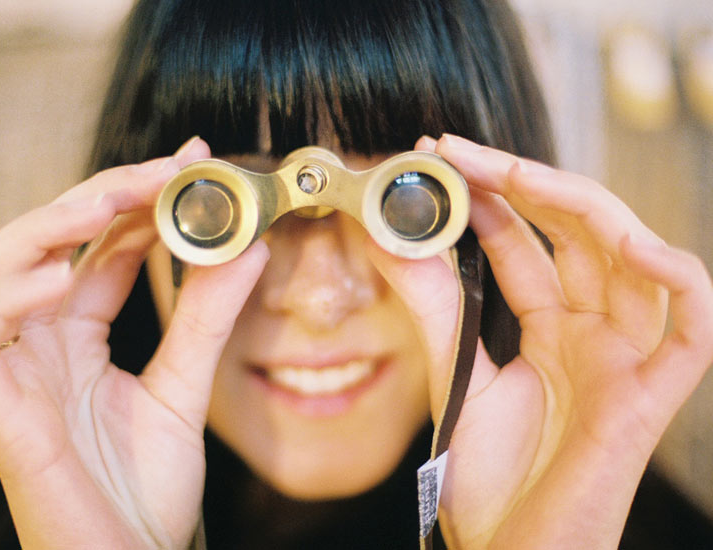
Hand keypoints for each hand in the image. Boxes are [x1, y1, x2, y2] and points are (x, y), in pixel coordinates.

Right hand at [0, 137, 269, 548]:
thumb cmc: (146, 486)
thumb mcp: (185, 387)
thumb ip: (208, 320)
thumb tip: (250, 248)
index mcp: (77, 337)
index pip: (98, 248)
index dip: (136, 199)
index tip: (189, 163)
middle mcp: (37, 344)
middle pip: (43, 244)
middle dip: (97, 197)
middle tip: (161, 169)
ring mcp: (12, 374)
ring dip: (46, 227)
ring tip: (110, 200)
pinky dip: (9, 298)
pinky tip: (62, 274)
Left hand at [368, 134, 712, 548]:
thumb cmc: (485, 480)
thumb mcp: (454, 374)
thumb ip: (432, 307)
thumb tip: (388, 237)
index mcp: (554, 332)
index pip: (530, 244)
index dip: (493, 198)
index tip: (444, 161)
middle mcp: (596, 335)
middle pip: (579, 236)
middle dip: (524, 185)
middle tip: (462, 151)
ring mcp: (628, 360)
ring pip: (635, 260)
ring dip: (586, 208)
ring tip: (520, 175)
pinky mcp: (654, 397)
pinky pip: (694, 324)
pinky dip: (675, 276)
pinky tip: (630, 241)